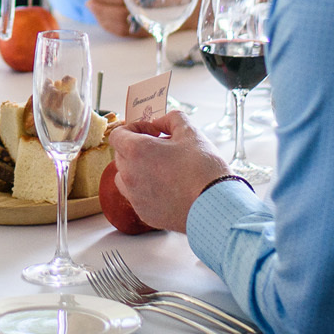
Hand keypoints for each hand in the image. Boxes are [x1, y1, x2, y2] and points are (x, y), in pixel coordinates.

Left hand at [86, 0, 148, 38]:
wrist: (177, 6)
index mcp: (153, 1)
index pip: (124, 0)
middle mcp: (151, 17)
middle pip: (121, 16)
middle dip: (101, 9)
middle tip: (89, 2)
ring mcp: (146, 28)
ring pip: (120, 27)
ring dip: (102, 18)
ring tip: (92, 8)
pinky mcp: (141, 34)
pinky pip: (122, 32)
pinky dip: (108, 25)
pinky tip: (100, 18)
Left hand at [108, 112, 230, 232]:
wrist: (216, 204)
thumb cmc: (203, 167)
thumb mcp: (190, 131)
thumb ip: (171, 119)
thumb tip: (159, 123)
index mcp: (137, 151)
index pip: (118, 135)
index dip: (134, 129)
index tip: (151, 131)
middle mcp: (130, 174)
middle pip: (121, 155)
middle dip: (136, 148)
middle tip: (161, 149)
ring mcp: (135, 196)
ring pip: (125, 178)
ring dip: (137, 169)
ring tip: (161, 169)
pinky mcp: (145, 213)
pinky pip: (137, 197)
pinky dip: (146, 190)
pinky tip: (168, 188)